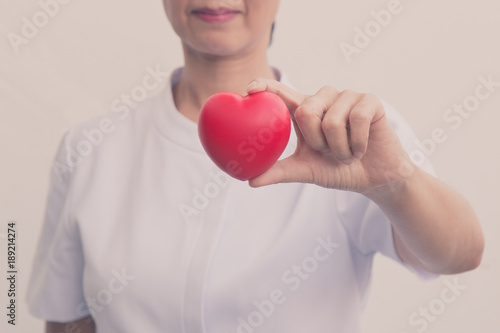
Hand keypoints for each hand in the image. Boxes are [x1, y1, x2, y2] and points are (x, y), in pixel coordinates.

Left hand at [246, 78, 415, 193]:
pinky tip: (361, 148)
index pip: (283, 93)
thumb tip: (250, 182)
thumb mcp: (306, 170)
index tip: (250, 87)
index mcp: (305, 110)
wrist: (374, 177)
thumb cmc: (337, 169)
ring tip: (346, 152)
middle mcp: (323, 99)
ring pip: (331, 120)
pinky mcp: (369, 100)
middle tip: (329, 152)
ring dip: (339, 148)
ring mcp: (347, 97)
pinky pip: (356, 119)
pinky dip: (357, 143)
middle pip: (306, 112)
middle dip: (318, 142)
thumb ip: (280, 172)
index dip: (267, 87)